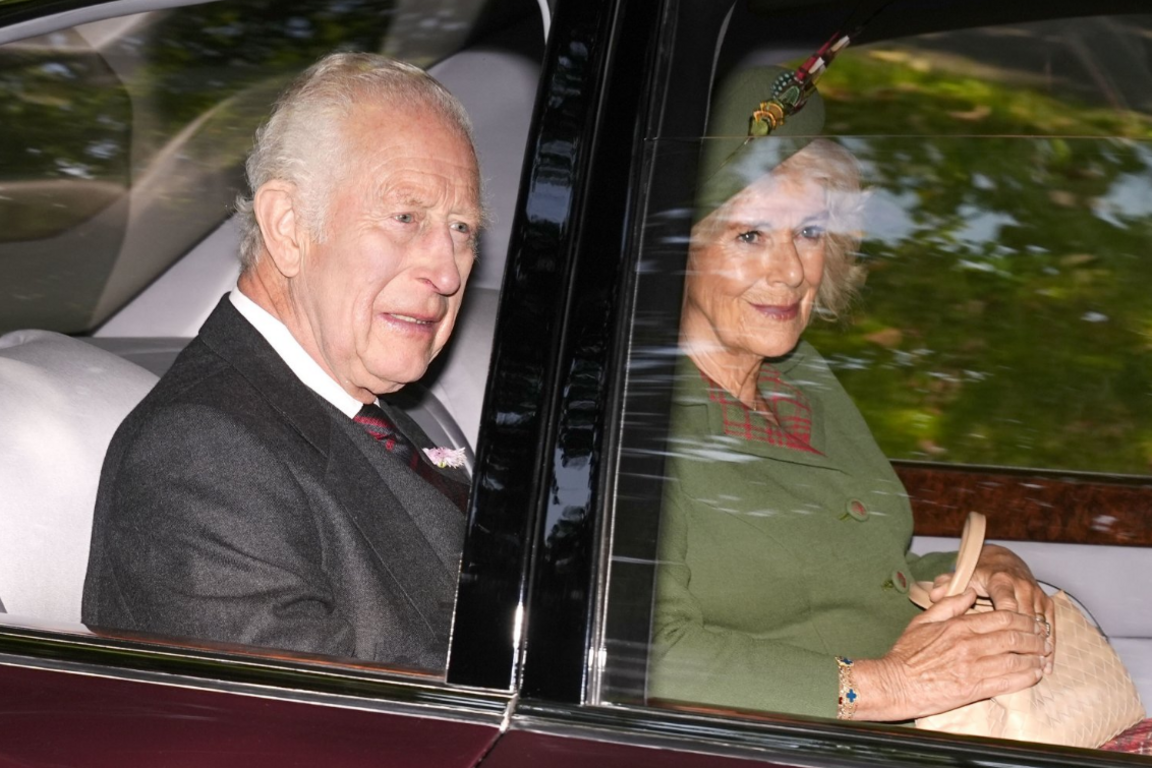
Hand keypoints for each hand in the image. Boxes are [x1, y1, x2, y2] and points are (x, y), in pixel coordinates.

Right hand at [850, 589, 1048, 720]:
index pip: (1002, 618)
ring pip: (1015, 659)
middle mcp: (969, 645)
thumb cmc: (906, 653)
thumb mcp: (923, 621)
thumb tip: (970, 592)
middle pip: (1014, 637)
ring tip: (1044, 656)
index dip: (1023, 619)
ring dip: (1035, 657)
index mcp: (958, 626)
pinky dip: (1026, 677)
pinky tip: (1034, 674)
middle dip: (1035, 637)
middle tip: (1045, 639)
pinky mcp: (974, 689)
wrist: (895, 683)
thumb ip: (949, 605)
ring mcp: (973, 668)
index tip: (1033, 621)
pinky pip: (1008, 682)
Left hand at [930, 544, 1054, 672]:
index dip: (1006, 629)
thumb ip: (947, 585)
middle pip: (1027, 618)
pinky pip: (1051, 624)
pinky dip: (1050, 644)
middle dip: (1027, 643)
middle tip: (1022, 666)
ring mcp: (1036, 594)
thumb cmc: (978, 573)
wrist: (1002, 561)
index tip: (1001, 649)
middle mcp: (1022, 586)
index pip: (1006, 607)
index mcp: (1000, 581)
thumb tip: (934, 594)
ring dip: (1041, 647)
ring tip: (1039, 669)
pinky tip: (1048, 663)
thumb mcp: (961, 576)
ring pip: (1042, 623)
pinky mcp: (1045, 602)